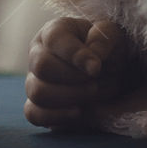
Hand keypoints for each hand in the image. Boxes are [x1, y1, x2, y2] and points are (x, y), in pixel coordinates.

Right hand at [24, 16, 146, 130]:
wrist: (108, 74)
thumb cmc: (106, 49)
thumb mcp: (112, 35)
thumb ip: (103, 39)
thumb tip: (92, 61)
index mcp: (54, 31)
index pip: (55, 39)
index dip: (75, 54)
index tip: (96, 68)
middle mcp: (37, 54)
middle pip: (41, 66)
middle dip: (73, 78)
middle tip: (95, 81)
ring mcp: (34, 80)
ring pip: (37, 92)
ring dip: (68, 97)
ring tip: (90, 93)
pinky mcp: (36, 105)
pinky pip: (34, 114)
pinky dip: (56, 116)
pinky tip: (78, 111)